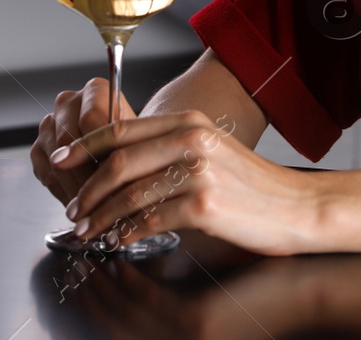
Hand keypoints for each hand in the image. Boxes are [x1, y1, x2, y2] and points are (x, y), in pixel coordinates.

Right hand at [30, 77, 135, 205]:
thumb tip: (122, 184)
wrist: (121, 148)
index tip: (114, 182)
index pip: (91, 120)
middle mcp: (68, 102)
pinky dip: (64, 194)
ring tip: (95, 212)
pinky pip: (46, 175)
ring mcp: (49, 125)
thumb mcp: (139, 143)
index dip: (102, 154)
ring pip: (56, 162)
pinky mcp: (38, 149)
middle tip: (103, 203)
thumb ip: (128, 154)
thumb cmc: (134, 144)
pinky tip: (81, 206)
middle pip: (69, 141)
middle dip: (88, 178)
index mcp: (95, 91)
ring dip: (76, 191)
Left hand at [52, 109, 320, 256]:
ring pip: (129, 193)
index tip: (62, 161)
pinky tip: (119, 239)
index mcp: (188, 122)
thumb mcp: (210, 150)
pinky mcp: (203, 205)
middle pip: (118, 161)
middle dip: (87, 188)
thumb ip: (168, 150)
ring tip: (89, 229)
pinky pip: (149, 219)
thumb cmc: (251, 185)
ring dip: (101, 216)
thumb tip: (118, 165)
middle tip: (74, 208)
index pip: (121, 129)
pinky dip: (127, 232)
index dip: (84, 146)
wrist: (298, 207)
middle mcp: (191, 140)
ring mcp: (198, 171)